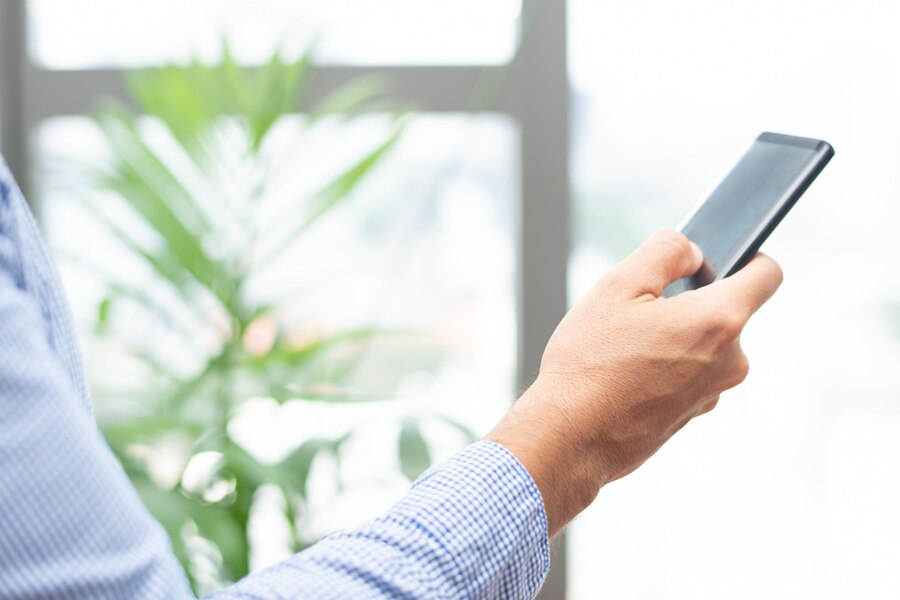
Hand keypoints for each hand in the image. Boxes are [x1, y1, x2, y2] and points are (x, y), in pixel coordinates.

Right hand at [487, 229, 782, 535]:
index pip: (767, 274)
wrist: (570, 437)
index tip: (711, 261)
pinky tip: (624, 374)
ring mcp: (713, 393)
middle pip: (726, 310)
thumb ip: (665, 252)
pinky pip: (688, 375)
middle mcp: (730, 361)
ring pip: (703, 345)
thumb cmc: (590, 363)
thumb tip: (693, 252)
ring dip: (673, 337)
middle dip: (689, 302)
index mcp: (719, 320)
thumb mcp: (617, 285)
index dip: (745, 256)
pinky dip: (664, 368)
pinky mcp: (692, 416)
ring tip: (623, 347)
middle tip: (637, 310)